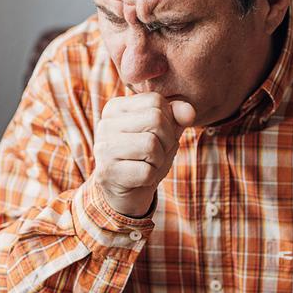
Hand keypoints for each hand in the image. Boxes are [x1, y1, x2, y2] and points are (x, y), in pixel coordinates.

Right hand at [92, 92, 195, 216]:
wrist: (127, 192)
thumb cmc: (146, 156)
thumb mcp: (165, 132)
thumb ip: (177, 116)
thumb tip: (190, 112)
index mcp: (116, 107)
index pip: (156, 100)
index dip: (168, 120)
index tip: (158, 135)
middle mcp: (105, 123)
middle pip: (155, 119)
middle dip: (167, 140)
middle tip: (157, 153)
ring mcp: (103, 147)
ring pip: (151, 145)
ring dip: (159, 160)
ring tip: (148, 164)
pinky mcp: (106, 172)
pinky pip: (146, 171)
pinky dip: (151, 177)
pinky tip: (140, 178)